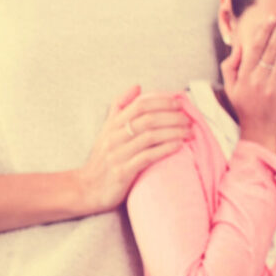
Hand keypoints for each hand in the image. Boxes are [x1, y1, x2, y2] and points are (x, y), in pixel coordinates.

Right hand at [75, 85, 191, 213]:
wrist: (87, 188)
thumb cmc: (102, 159)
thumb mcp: (107, 129)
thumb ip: (120, 107)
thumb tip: (136, 87)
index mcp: (112, 125)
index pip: (139, 105)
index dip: (161, 102)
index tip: (179, 103)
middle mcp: (114, 136)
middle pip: (148, 119)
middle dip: (172, 117)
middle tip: (188, 119)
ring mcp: (118, 154)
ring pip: (150, 136)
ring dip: (173, 132)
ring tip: (189, 132)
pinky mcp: (123, 171)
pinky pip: (147, 156)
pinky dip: (165, 149)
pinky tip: (178, 146)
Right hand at [221, 12, 275, 151]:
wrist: (260, 132)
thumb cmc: (244, 107)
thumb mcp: (230, 87)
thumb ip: (231, 65)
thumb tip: (239, 46)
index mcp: (244, 76)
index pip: (256, 47)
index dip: (265, 31)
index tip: (272, 17)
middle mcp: (258, 80)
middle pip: (272, 49)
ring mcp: (273, 88)